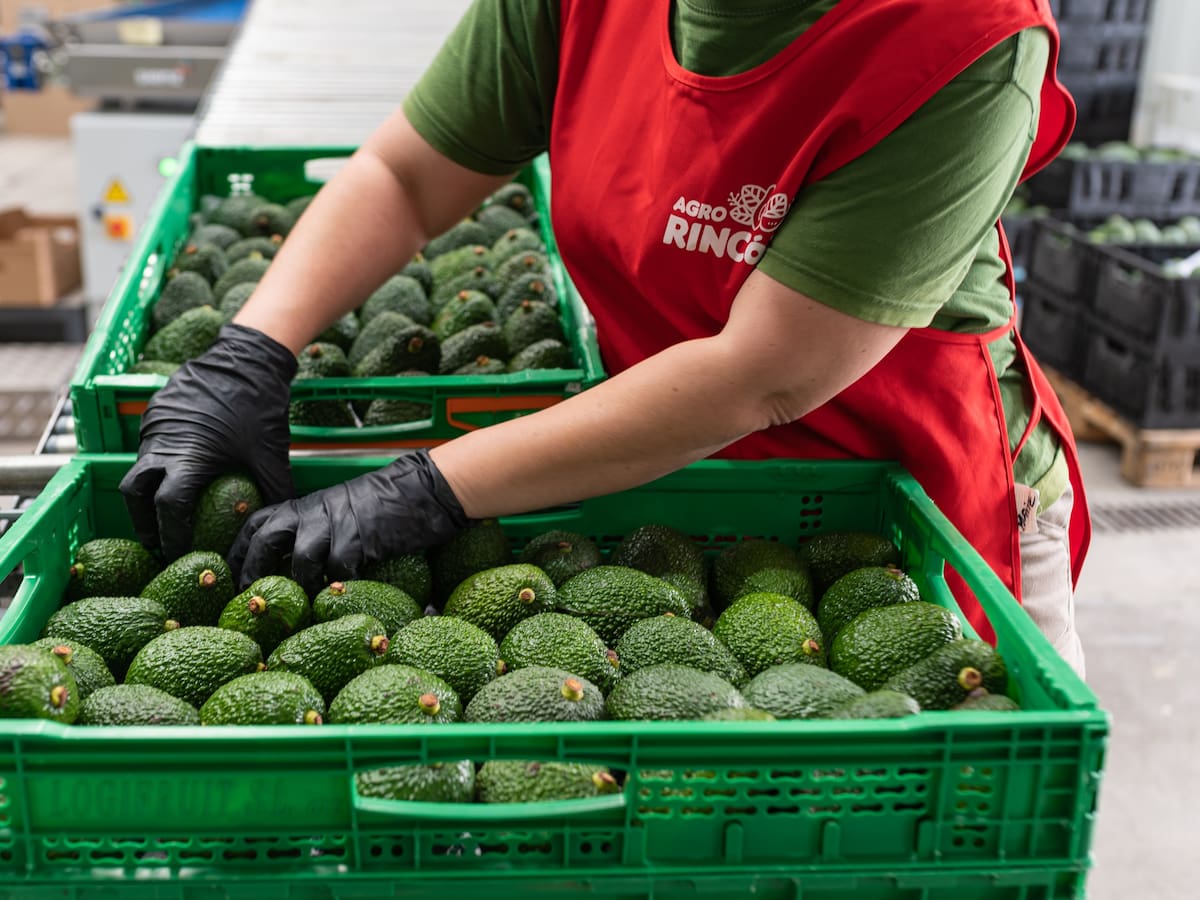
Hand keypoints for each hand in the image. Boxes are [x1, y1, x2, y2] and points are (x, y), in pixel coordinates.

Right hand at [119, 323, 298, 559]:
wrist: (247, 359)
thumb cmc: (261, 408)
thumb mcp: (272, 456)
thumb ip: (274, 492)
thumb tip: (278, 524)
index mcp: (187, 457)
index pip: (168, 508)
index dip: (170, 536)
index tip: (176, 554)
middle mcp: (161, 443)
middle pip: (135, 494)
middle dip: (143, 522)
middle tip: (158, 543)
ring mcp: (154, 426)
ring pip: (137, 468)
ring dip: (146, 495)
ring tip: (162, 517)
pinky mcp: (155, 413)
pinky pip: (148, 447)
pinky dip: (155, 467)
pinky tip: (174, 478)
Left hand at [228, 450, 468, 594]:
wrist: (424, 489)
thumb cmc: (385, 505)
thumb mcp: (340, 512)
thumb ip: (316, 532)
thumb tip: (295, 571)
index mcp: (304, 505)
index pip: (256, 524)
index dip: (239, 553)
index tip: (229, 579)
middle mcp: (313, 511)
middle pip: (266, 539)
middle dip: (253, 571)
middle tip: (252, 601)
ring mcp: (336, 524)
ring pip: (301, 561)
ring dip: (301, 588)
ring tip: (304, 610)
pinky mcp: (361, 538)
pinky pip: (340, 572)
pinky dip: (340, 590)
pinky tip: (345, 599)